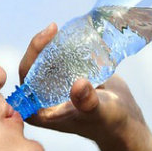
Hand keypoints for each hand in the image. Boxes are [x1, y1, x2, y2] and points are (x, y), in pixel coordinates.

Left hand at [17, 24, 147, 148]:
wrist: (125, 122)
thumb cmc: (109, 123)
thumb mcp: (99, 112)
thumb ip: (87, 102)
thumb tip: (79, 84)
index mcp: (38, 111)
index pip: (26, 77)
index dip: (32, 54)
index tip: (47, 35)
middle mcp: (41, 99)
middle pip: (34, 66)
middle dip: (41, 45)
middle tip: (53, 27)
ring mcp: (53, 89)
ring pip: (46, 61)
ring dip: (52, 45)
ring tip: (62, 30)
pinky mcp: (66, 80)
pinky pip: (60, 60)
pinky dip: (65, 48)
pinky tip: (72, 35)